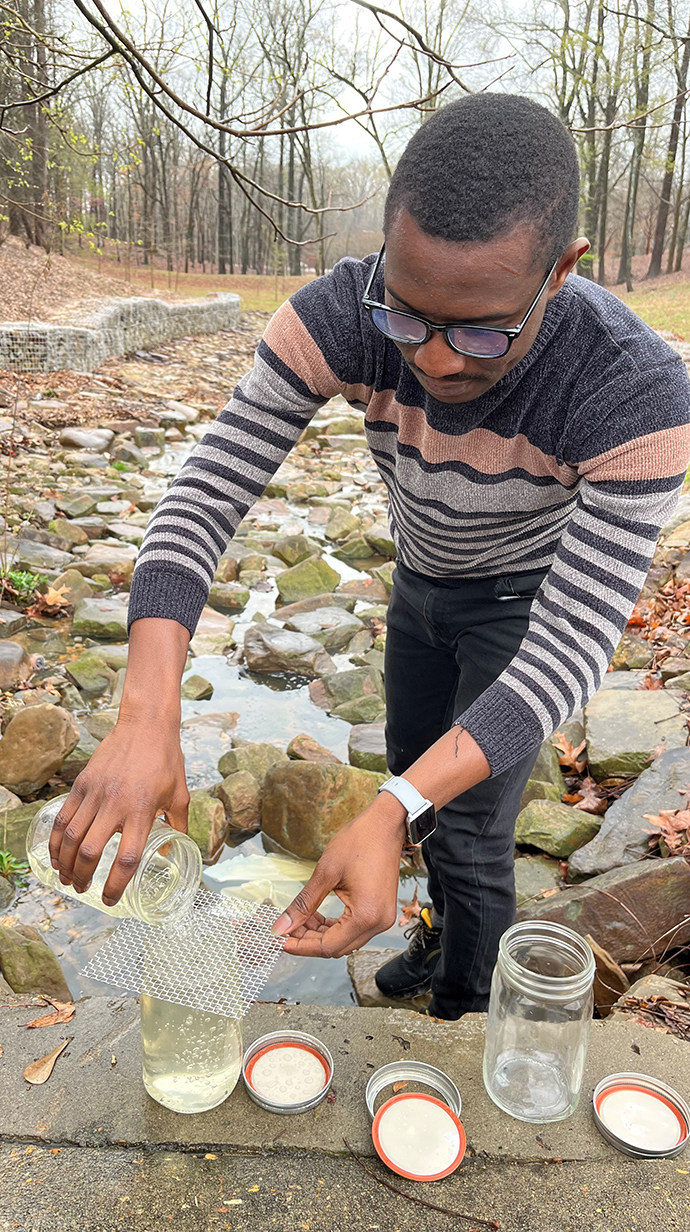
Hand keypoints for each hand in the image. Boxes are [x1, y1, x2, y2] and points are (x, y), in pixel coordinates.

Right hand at [48, 715, 188, 904]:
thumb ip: (176, 826)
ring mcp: (96, 793)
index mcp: (143, 811)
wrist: (146, 725)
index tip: (110, 899)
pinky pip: (64, 817)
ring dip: (67, 863)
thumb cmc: (167, 760)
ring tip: (68, 878)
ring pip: (73, 837)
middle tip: (84, 889)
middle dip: (83, 878)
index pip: (127, 857)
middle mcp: (116, 804)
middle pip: (91, 852)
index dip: (116, 884)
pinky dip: (57, 840)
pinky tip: (57, 855)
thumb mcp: (180, 795)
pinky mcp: (82, 784)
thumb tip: (173, 852)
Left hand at [273, 793, 405, 957]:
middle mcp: (378, 922)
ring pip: (345, 940)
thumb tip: (283, 926)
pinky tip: (318, 915)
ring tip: (300, 919)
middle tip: (286, 929)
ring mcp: (383, 918)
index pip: (328, 946)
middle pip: (337, 947)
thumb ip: (303, 904)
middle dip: (309, 941)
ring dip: (321, 934)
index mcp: (366, 916)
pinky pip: (354, 929)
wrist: (384, 824)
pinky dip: (335, 927)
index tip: (280, 940)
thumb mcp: (325, 872)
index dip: (301, 946)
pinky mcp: (381, 911)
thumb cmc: (359, 841)